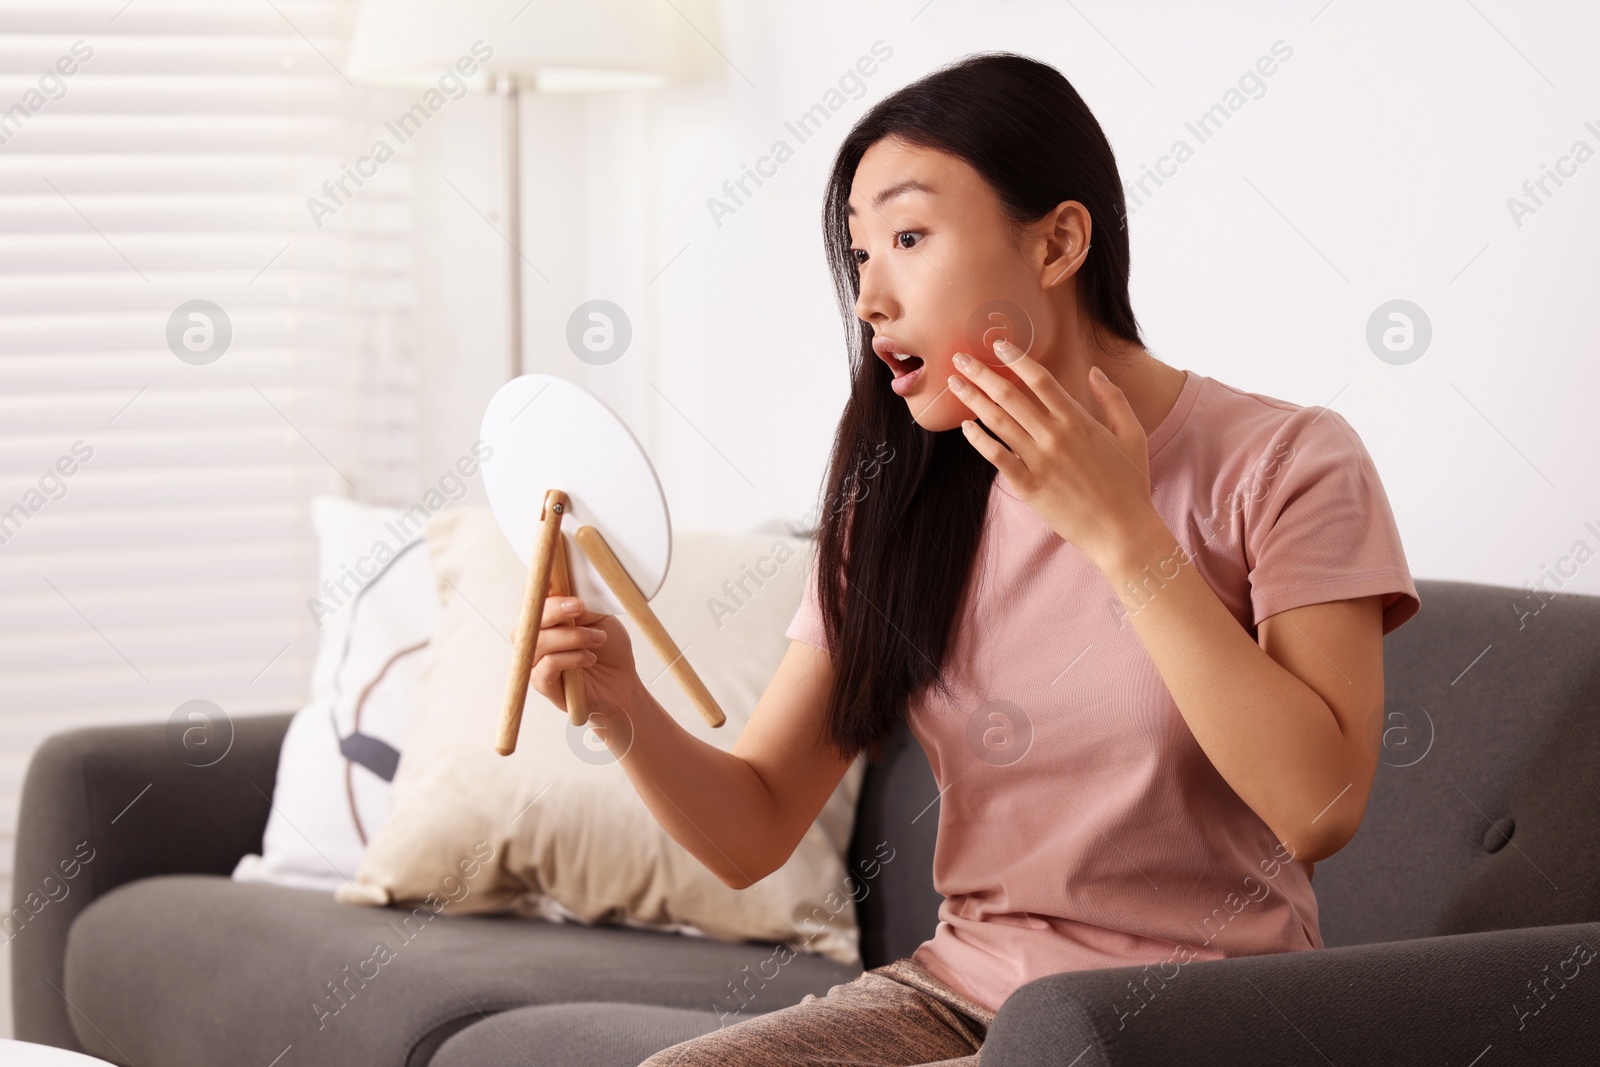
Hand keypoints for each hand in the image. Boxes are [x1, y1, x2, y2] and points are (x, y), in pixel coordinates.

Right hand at [513, 595, 638, 716]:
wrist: (624, 684)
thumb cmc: (610, 651)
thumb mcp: (601, 619)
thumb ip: (580, 607)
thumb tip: (566, 595)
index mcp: (549, 619)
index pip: (531, 600)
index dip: (536, 589)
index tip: (554, 582)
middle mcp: (537, 638)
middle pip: (528, 619)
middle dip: (553, 609)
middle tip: (579, 606)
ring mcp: (538, 662)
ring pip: (537, 643)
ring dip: (571, 637)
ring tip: (597, 638)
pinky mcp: (544, 686)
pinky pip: (545, 668)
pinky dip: (570, 659)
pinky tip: (589, 658)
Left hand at [948, 338, 1163, 571]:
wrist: (1122, 530)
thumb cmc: (1130, 483)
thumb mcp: (1132, 434)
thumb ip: (1114, 399)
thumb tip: (1095, 371)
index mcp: (1078, 420)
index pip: (1040, 379)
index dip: (1015, 358)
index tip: (997, 343)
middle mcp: (1055, 436)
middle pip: (1010, 395)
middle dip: (981, 373)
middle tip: (959, 357)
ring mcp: (1040, 461)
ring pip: (998, 422)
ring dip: (973, 400)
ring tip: (954, 384)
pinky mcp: (1029, 486)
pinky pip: (997, 458)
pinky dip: (979, 440)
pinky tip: (966, 427)